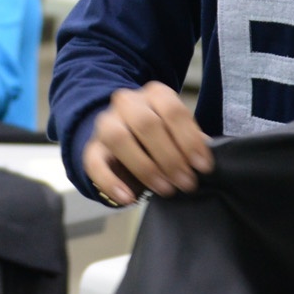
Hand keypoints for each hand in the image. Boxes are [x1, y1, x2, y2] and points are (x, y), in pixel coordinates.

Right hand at [84, 82, 209, 205]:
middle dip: (170, 157)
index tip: (203, 167)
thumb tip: (203, 159)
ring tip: (165, 189)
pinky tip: (128, 199)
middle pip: (146, 124)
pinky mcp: (91, 147)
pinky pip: (94, 163)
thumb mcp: (176, 131)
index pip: (173, 111)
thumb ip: (189, 140)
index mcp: (154, 94)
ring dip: (145, 167)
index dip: (190, 140)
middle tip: (186, 182)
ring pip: (118, 138)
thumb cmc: (158, 134)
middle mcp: (127, 102)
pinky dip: (111, 183)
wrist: (121, 133)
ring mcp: (106, 122)